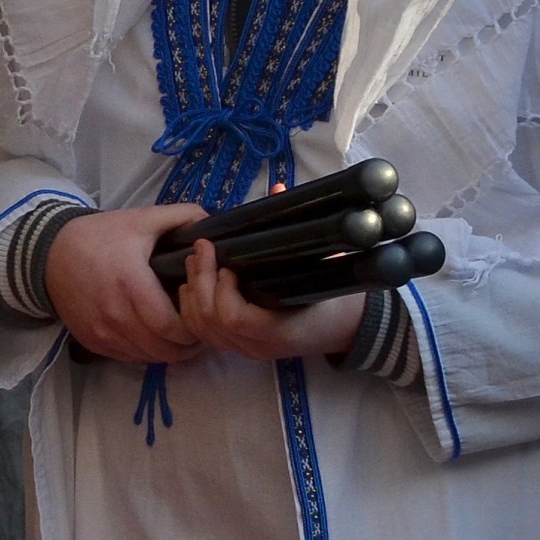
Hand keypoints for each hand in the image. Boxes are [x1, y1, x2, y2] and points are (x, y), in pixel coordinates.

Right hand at [44, 203, 202, 363]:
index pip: (171, 327)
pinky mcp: (91, 341)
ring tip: (178, 336)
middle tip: (199, 331)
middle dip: (188, 345)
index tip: (205, 319)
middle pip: (163, 349)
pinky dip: (145, 352)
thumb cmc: (99, 236)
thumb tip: (215, 224)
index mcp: (131, 284)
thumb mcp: (141, 218)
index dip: (195, 330)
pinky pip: (128, 358)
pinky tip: (152, 337)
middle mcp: (115, 315)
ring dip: (167, 351)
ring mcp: (101, 332)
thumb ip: (182, 216)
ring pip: (147, 357)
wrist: (49, 253)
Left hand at [176, 237, 364, 361]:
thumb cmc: (339, 297)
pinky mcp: (238, 348)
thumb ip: (302, 230)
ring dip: (191, 296)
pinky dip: (192, 310)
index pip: (235, 318)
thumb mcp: (328, 264)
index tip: (227, 264)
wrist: (349, 327)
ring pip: (202, 330)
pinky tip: (192, 287)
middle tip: (200, 251)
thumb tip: (278, 189)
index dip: (223, 291)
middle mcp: (260, 346)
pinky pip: (204, 335)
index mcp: (283, 330)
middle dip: (200, 282)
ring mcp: (246, 350)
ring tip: (193, 265)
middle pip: (211, 321)